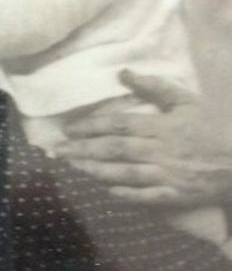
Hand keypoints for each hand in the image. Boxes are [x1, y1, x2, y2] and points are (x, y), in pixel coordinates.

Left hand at [59, 70, 231, 205]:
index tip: (69, 129)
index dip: (91, 126)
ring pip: (125, 173)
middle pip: (115, 149)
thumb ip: (153, 87)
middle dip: (84, 150)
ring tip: (74, 167)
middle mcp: (160, 151)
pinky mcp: (175, 196)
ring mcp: (167, 175)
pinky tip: (106, 189)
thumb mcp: (184, 100)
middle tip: (59, 150)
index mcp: (161, 126)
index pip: (119, 125)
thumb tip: (123, 73)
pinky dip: (125, 193)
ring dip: (96, 170)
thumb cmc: (211, 125)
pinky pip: (145, 197)